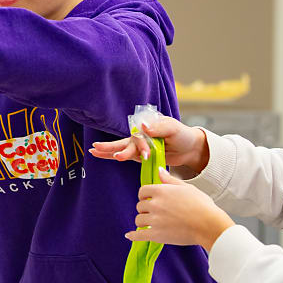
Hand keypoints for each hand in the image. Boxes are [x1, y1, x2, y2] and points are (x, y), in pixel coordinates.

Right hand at [89, 115, 209, 171]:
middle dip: (113, 147)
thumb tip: (144, 126)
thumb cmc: (181, 134)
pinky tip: (98, 154)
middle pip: (125, 141)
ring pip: (121, 148)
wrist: (189, 147)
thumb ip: (160, 127)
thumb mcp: (174, 128)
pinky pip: (124, 155)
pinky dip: (111, 155)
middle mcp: (141, 135)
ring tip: (94, 152)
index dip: (140, 146)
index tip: (147, 154)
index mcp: (147, 126)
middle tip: (100, 150)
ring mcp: (139, 146)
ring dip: (108, 151)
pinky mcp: (139, 156)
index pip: (138, 136)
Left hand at [127, 169, 233, 250]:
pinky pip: (139, 235)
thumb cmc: (201, 205)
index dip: (145, 196)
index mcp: (161, 191)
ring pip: (139, 220)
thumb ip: (169, 179)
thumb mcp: (186, 187)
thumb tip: (159, 170)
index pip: (142, 191)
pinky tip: (129, 236)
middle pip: (139, 206)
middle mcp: (155, 204)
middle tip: (155, 213)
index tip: (149, 200)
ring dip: (144, 222)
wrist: (209, 225)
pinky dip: (133, 236)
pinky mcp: (156, 235)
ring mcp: (155, 220)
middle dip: (145, 209)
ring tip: (151, 224)